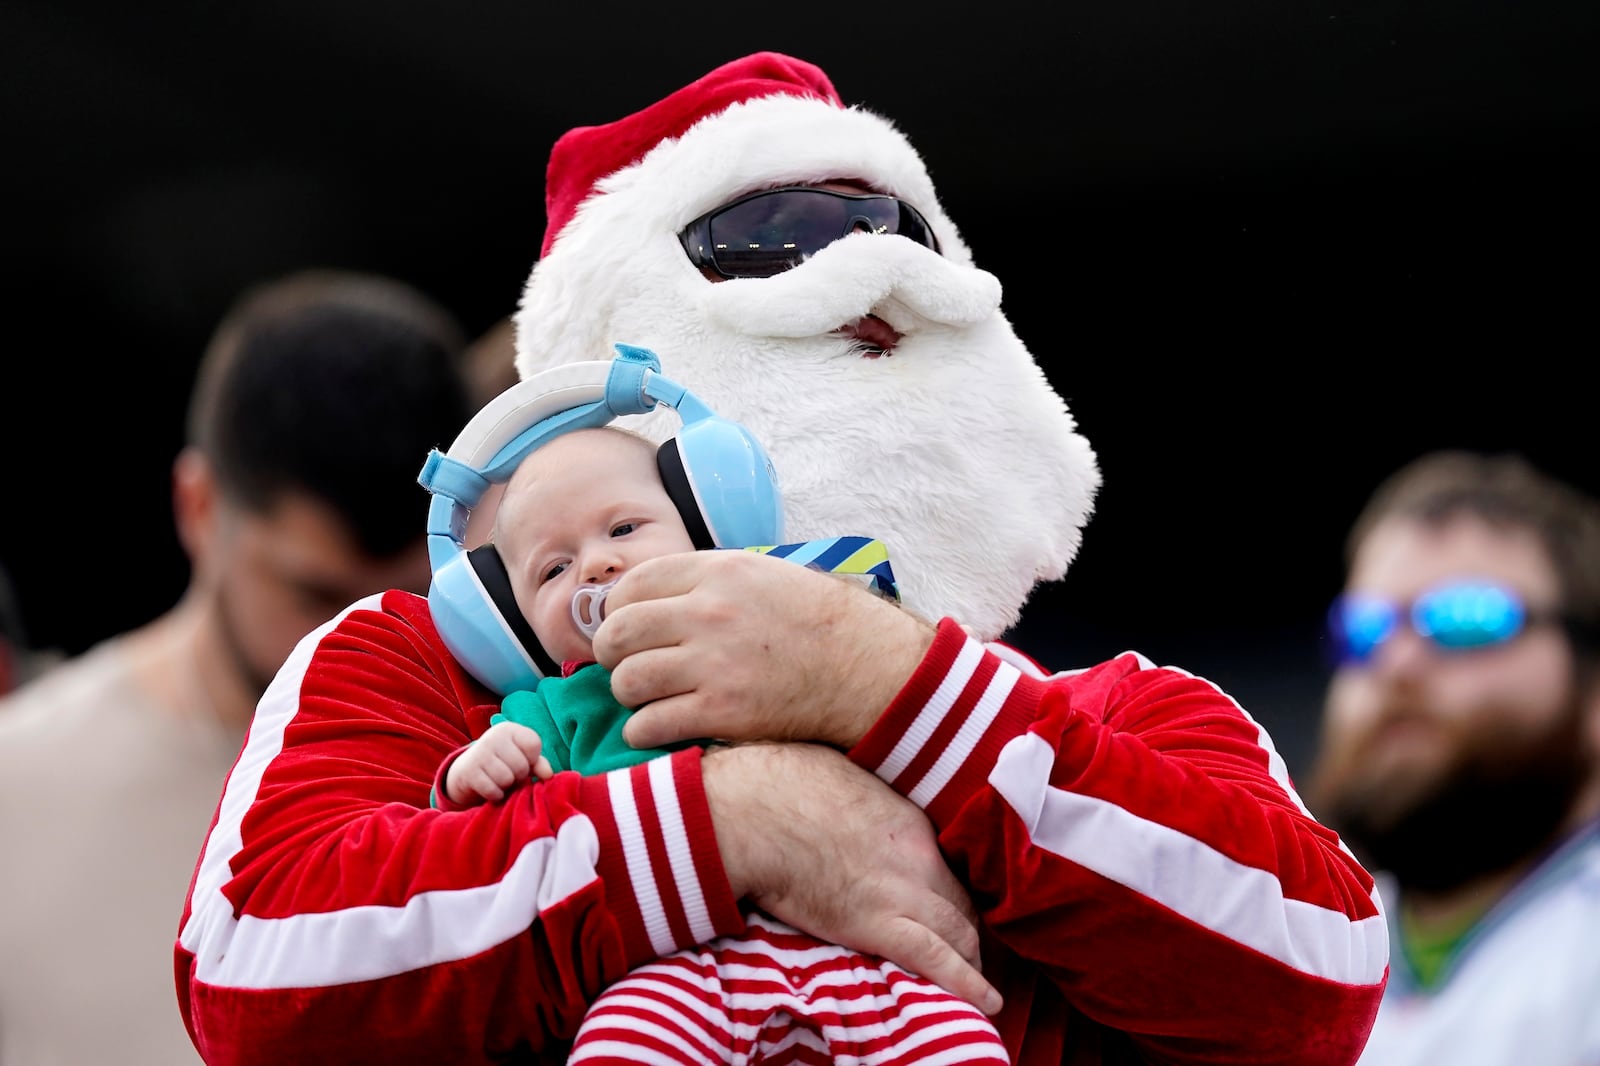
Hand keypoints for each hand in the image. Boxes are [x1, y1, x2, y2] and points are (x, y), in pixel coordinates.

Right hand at [445, 721, 553, 804]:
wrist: (467, 772)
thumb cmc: (502, 763)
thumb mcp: (522, 759)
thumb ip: (539, 764)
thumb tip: (548, 775)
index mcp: (510, 729)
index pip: (533, 744)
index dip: (532, 759)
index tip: (522, 761)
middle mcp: (493, 736)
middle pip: (521, 765)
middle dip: (519, 776)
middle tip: (509, 774)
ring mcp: (479, 753)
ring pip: (507, 779)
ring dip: (506, 787)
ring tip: (500, 781)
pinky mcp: (469, 771)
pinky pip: (492, 790)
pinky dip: (495, 795)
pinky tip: (491, 789)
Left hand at [593, 549, 935, 750]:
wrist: (866, 667)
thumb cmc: (814, 621)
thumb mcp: (761, 574)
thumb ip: (703, 582)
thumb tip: (643, 600)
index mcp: (717, 572)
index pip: (630, 587)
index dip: (616, 612)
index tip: (625, 628)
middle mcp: (709, 613)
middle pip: (616, 634)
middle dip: (612, 654)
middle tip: (628, 665)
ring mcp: (713, 664)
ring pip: (625, 682)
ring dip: (629, 694)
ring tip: (649, 698)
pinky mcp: (722, 713)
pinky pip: (648, 726)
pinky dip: (644, 731)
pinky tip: (661, 726)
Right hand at [702, 742, 1001, 1015]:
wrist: (752, 813)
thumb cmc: (781, 784)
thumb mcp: (842, 774)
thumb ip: (864, 797)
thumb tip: (856, 800)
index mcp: (909, 822)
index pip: (948, 864)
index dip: (951, 887)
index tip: (949, 901)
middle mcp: (918, 858)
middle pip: (962, 901)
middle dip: (972, 927)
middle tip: (973, 947)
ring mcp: (902, 893)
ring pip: (959, 933)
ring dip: (973, 958)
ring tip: (981, 978)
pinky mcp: (876, 926)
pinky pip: (936, 960)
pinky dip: (967, 984)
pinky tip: (988, 1002)